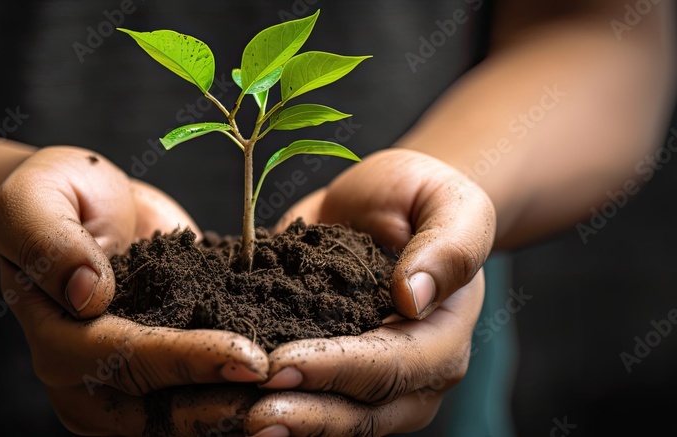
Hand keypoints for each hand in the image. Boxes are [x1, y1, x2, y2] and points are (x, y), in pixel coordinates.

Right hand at [0, 146, 268, 434]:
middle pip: (160, 416)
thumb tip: (89, 293)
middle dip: (227, 408)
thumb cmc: (52, 198)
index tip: (251, 359)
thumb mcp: (33, 202)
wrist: (82, 209)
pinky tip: (296, 389)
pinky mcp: (160, 388)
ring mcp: (125, 396)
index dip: (190, 363)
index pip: (128, 361)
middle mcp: (87, 385)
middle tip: (291, 393)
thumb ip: (52, 241)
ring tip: (303, 400)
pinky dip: (243, 401)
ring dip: (241, 414)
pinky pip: (202, 408)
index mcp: (56, 342)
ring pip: (184, 426)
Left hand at [245, 148, 494, 435]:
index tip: (282, 364)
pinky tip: (228, 410)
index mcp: (444, 334)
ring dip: (290, 427)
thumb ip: (445, 247)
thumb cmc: (421, 198)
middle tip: (252, 415)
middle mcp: (415, 375)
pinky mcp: (335, 380)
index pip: (395, 364)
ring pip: (338, 423)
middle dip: (308, 416)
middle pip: (366, 412)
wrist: (387, 208)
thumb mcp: (448, 202)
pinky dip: (277, 407)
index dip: (339, 368)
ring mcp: (375, 387)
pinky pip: (309, 405)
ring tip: (237, 424)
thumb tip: (413, 297)